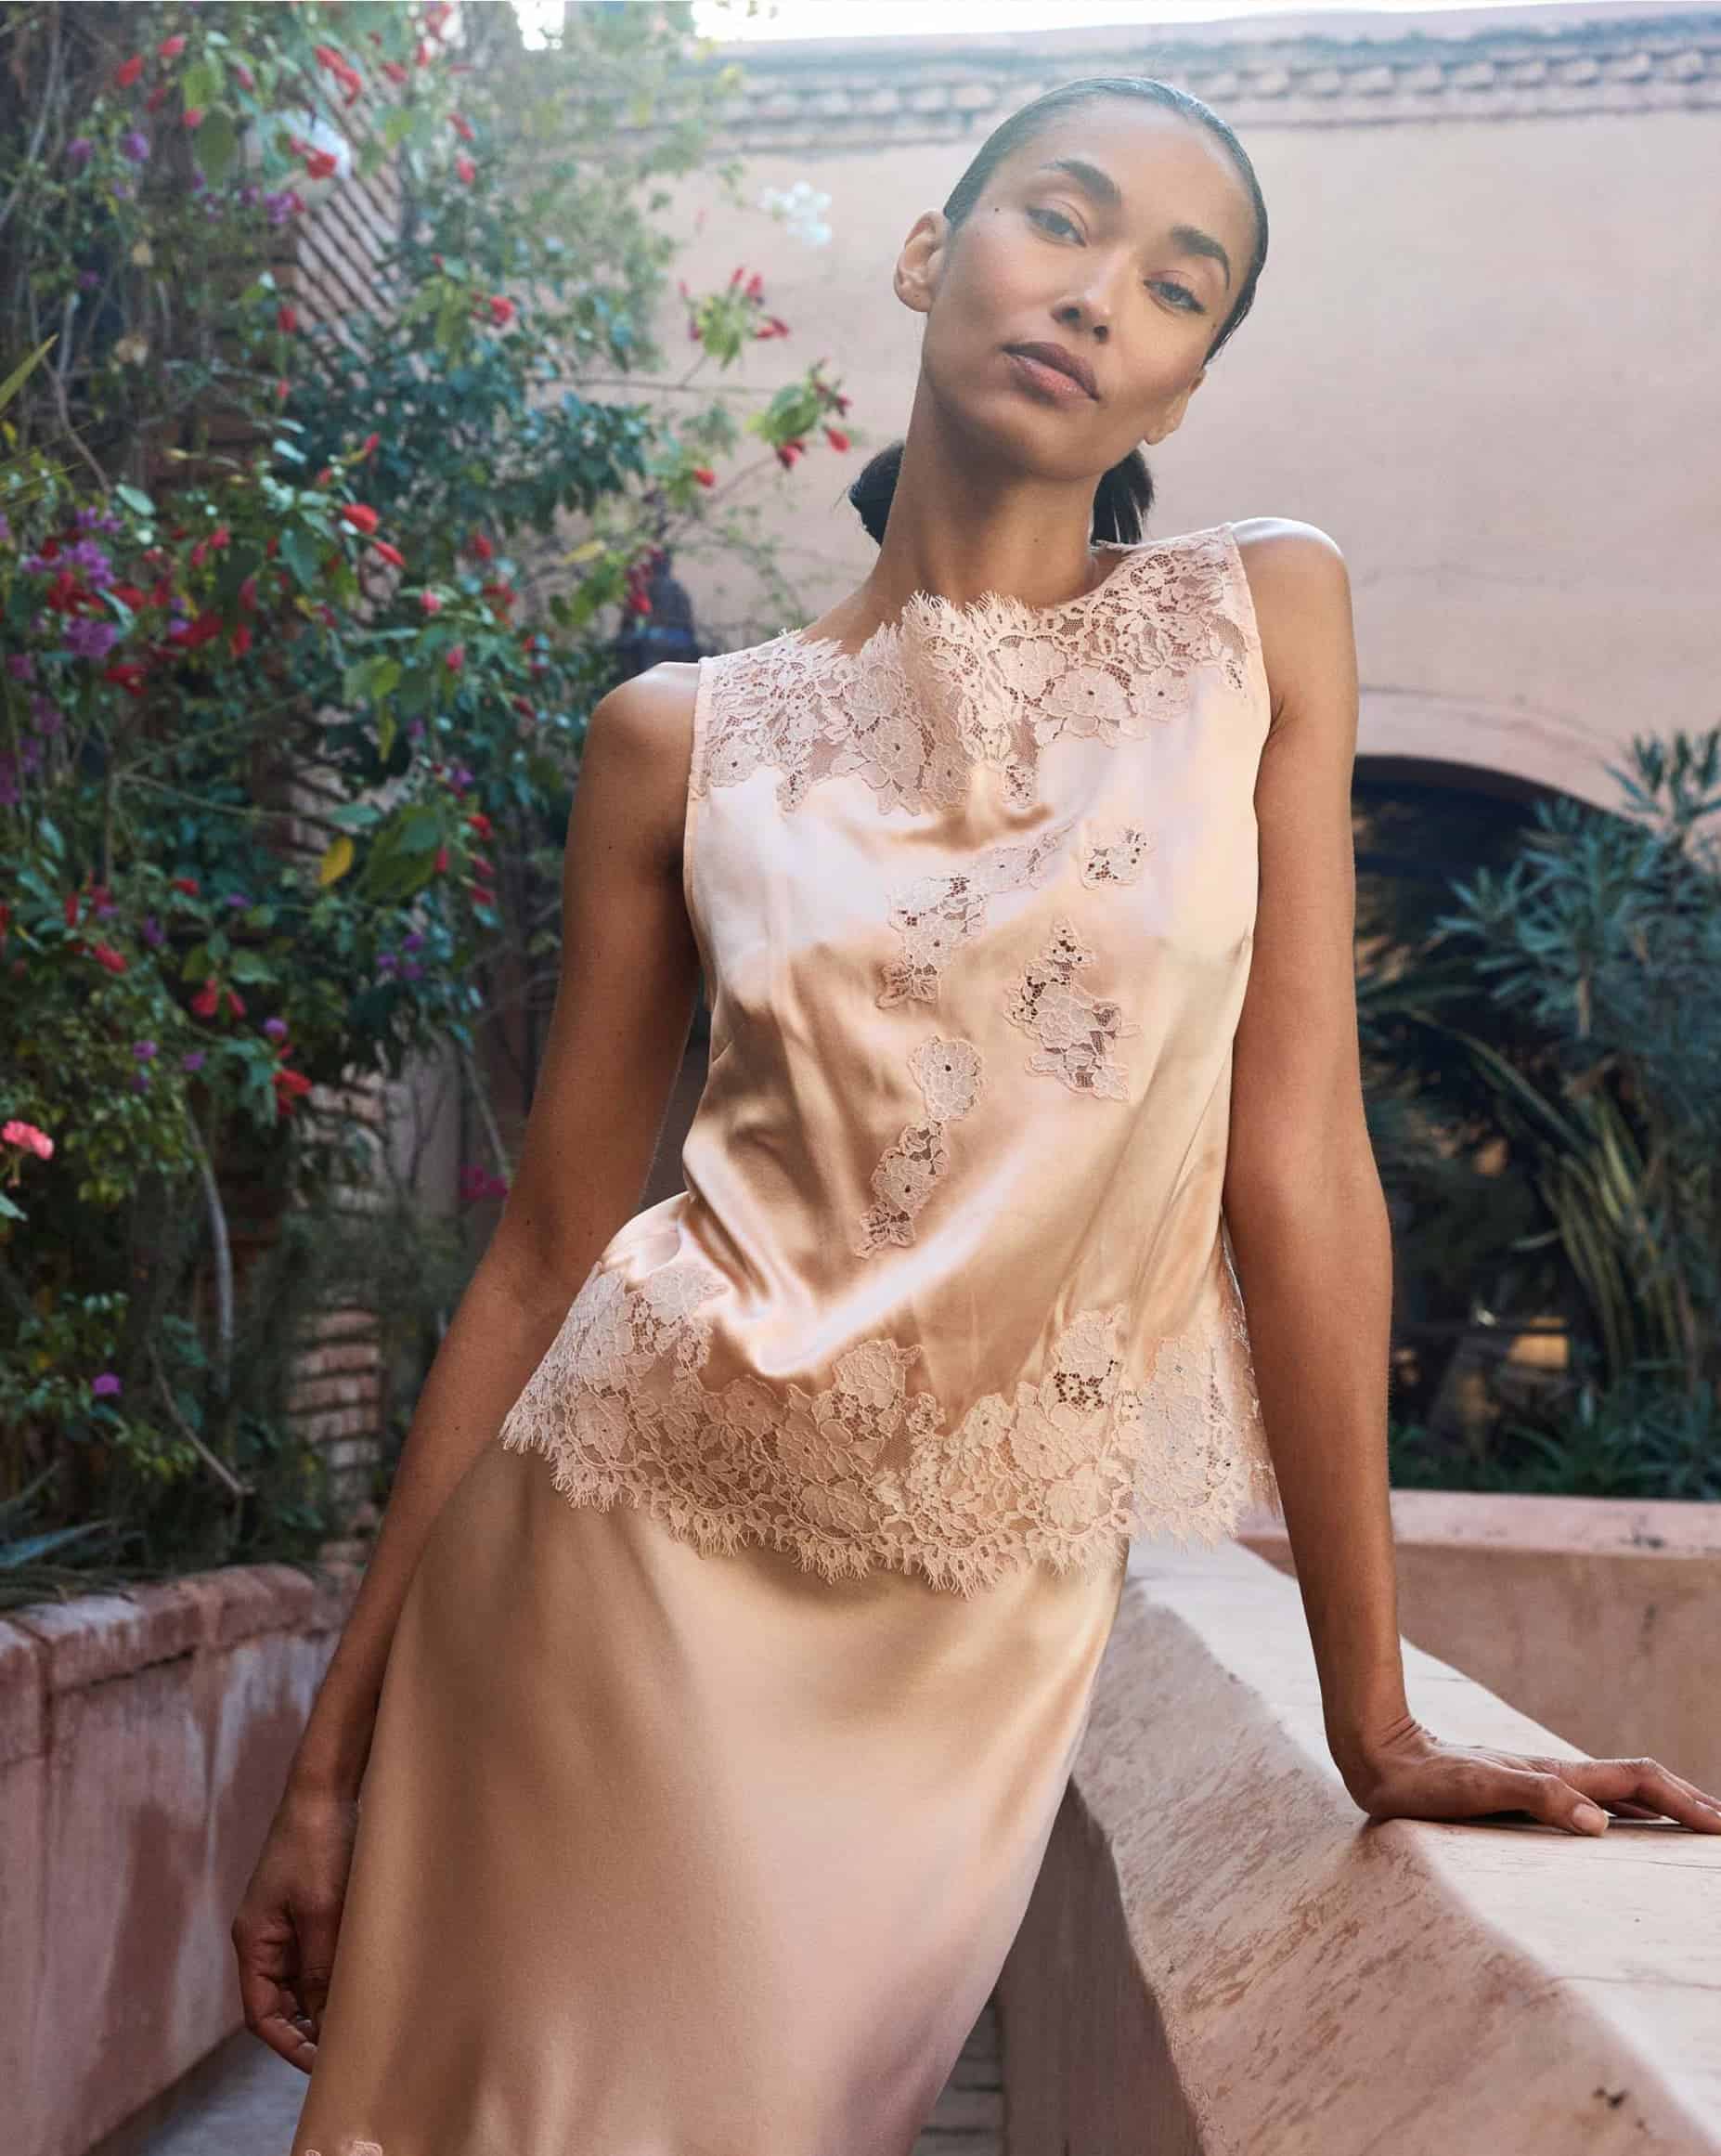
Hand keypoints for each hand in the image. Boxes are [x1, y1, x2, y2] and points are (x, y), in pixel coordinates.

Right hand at [231, 1781, 360, 2070]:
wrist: (325, 1787)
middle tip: (349, 2044)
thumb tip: (325, 2018)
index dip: (289, 2043)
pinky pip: (317, 1953)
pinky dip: (336, 1970)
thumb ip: (321, 1966)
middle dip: (310, 2026)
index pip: (261, 2014)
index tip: (322, 2063)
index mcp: (255, 1941)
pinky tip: (364, 1977)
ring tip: (361, 2016)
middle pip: (281, 2001)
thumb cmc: (317, 1843)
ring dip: (326, 1998)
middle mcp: (265, 1937)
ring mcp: (285, 1921)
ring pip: (303, 1979)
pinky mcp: (308, 1906)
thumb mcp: (321, 1910)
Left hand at [1336, 1712, 1720, 1835]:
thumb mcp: (1480, 1790)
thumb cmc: (1426, 1780)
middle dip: (1685, 1803)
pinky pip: (1590, 1805)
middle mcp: (1557, 1778)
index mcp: (1557, 1776)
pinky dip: (1623, 1816)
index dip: (1682, 1800)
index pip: (1637, 1783)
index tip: (1720, 1824)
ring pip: (1617, 1795)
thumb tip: (1600, 1824)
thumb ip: (1539, 1800)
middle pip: (1637, 1785)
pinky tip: (1624, 1829)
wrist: (1382, 1758)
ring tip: (1693, 1827)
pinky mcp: (1522, 1795)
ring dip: (1660, 1810)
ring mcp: (1541, 1784)